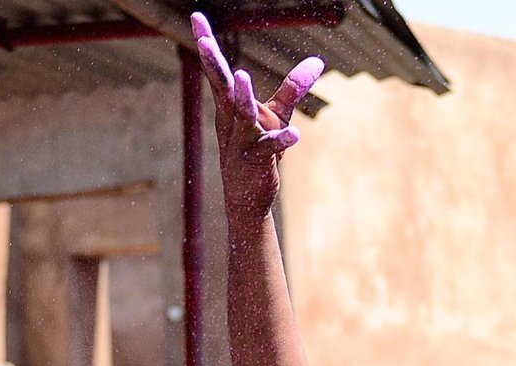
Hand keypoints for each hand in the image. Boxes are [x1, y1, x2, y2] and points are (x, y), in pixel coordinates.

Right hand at [191, 13, 321, 209]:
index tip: (197, 17)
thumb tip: (318, 62)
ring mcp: (242, 140)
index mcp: (229, 107)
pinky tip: (294, 134)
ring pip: (241, 116)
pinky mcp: (257, 160)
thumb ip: (293, 89)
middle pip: (221, 88)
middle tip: (201, 40)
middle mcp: (231, 120)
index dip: (208, 44)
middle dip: (212, 63)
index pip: (217, 72)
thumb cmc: (258, 150)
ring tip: (244, 76)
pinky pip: (269, 147)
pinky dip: (281, 139)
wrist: (247, 198)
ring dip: (242, 97)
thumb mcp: (275, 116)